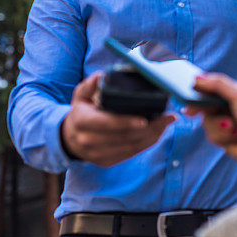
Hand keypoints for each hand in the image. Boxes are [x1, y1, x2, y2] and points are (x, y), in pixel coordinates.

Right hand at [61, 72, 175, 166]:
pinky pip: (131, 153)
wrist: (70, 137)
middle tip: (166, 116)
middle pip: (124, 137)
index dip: (127, 122)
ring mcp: (97, 154)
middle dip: (149, 128)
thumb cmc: (81, 111)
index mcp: (82, 121)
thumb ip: (91, 84)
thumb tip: (103, 75)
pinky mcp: (107, 161)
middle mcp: (88, 141)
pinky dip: (147, 142)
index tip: (145, 118)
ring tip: (166, 122)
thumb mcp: (81, 95)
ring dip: (152, 135)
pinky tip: (158, 131)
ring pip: (131, 147)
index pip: (107, 123)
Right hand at [185, 74, 236, 186]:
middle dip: (202, 108)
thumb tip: (198, 78)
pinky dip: (222, 136)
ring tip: (234, 128)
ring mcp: (227, 122)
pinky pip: (211, 134)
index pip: (214, 86)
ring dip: (218, 126)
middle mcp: (231, 106)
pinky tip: (235, 137)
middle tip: (190, 112)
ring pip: (206, 120)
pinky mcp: (224, 137)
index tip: (188, 90)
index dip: (200, 88)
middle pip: (205, 103)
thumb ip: (218, 85)